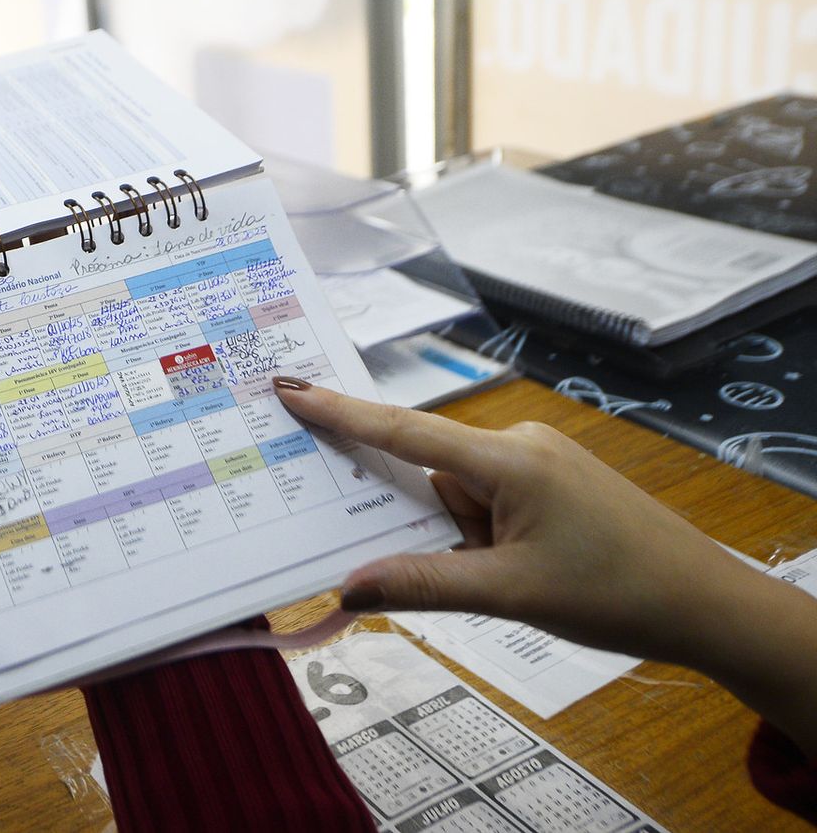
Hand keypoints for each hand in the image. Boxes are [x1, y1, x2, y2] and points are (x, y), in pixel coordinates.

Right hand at [273, 378, 775, 669]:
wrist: (708, 605)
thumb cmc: (620, 593)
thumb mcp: (510, 594)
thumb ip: (423, 583)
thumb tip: (348, 585)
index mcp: (507, 458)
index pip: (403, 431)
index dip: (340, 413)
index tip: (288, 389)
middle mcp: (519, 444)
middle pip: (429, 471)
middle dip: (425, 522)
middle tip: (449, 562)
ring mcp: (539, 461)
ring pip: (459, 493)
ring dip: (461, 538)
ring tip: (510, 582)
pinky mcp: (553, 482)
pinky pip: (487, 499)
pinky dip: (480, 536)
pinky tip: (515, 573)